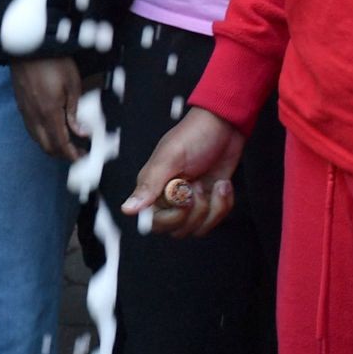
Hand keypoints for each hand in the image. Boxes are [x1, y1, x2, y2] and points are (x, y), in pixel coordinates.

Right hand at [9, 58, 86, 161]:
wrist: (28, 46)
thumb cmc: (53, 62)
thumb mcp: (72, 85)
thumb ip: (74, 112)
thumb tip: (81, 132)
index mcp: (49, 112)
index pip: (60, 143)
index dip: (71, 154)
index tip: (82, 157)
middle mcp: (34, 116)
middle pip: (46, 146)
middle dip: (62, 154)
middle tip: (77, 152)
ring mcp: (25, 111)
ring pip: (37, 139)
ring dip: (51, 145)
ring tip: (67, 142)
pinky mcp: (20, 105)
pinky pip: (31, 129)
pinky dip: (42, 135)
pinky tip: (52, 129)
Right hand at [120, 108, 243, 237]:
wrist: (225, 124)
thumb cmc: (194, 135)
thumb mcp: (170, 158)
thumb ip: (149, 185)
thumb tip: (127, 209)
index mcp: (154, 188)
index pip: (155, 223)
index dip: (173, 216)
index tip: (185, 196)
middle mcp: (171, 198)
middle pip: (178, 230)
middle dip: (195, 211)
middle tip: (198, 184)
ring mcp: (192, 201)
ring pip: (198, 228)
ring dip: (213, 207)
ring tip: (214, 183)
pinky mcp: (210, 200)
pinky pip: (215, 220)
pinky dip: (223, 203)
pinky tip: (223, 184)